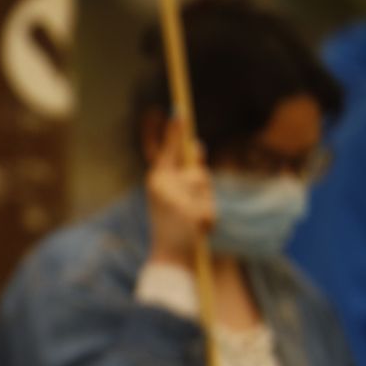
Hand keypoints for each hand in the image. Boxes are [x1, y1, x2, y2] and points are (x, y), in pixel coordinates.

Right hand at [146, 117, 213, 267]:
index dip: (173, 131)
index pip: (166, 150)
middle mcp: (162, 184)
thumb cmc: (171, 224)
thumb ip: (186, 170)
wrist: (168, 256)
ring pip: (204, 183)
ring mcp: (177, 198)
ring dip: (204, 201)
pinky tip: (195, 229)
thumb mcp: (175, 194)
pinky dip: (208, 218)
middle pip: (196, 170)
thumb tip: (200, 146)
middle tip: (187, 188)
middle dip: (198, 186)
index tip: (179, 109)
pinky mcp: (191, 212)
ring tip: (190, 219)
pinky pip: (209, 206)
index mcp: (156, 179)